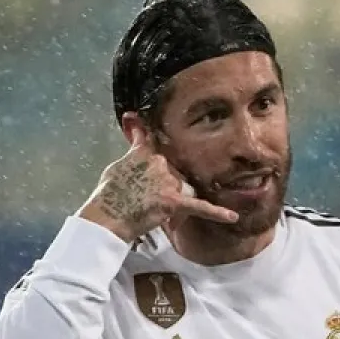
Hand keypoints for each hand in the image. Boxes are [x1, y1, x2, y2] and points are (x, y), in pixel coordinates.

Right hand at [78, 128, 238, 241]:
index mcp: (145, 153)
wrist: (108, 216)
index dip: (151, 136)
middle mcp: (160, 162)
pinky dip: (216, 214)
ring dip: (175, 204)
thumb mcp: (116, 168)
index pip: (154, 142)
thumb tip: (137, 141)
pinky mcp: (173, 201)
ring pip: (182, 191)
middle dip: (166, 190)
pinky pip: (200, 207)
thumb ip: (132, 154)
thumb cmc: (108, 195)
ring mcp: (168, 181)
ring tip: (157, 215)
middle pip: (174, 175)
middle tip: (149, 204)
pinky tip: (232, 217)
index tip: (145, 121)